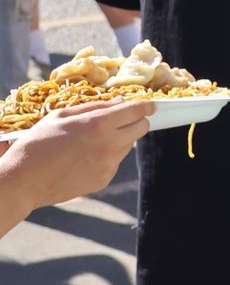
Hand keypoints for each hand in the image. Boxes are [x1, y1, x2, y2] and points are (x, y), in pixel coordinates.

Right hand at [0, 99, 152, 211]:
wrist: (23, 181)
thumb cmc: (37, 144)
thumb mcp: (61, 116)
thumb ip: (94, 108)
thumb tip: (119, 103)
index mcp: (98, 125)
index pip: (136, 111)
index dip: (146, 106)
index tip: (150, 106)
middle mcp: (109, 145)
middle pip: (141, 128)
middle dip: (136, 121)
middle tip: (123, 120)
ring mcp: (108, 165)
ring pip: (127, 145)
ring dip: (119, 139)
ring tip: (90, 141)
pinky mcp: (104, 180)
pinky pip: (114, 162)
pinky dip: (106, 156)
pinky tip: (83, 158)